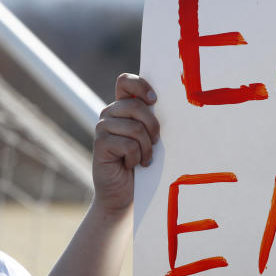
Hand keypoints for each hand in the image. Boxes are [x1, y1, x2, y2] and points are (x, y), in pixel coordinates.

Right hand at [92, 73, 159, 211]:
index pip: (125, 82)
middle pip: (136, 105)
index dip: (140, 86)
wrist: (125, 194)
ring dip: (146, 148)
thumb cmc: (143, 165)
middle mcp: (110, 113)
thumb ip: (153, 119)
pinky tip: (132, 165)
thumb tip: (175, 105)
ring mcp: (102, 128)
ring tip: (144, 159)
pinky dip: (136, 158)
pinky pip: (128, 145)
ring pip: (135, 127)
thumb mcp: (151, 138)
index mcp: (123, 107)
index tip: (154, 100)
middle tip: (154, 143)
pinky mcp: (100, 144)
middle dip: (152, 127)